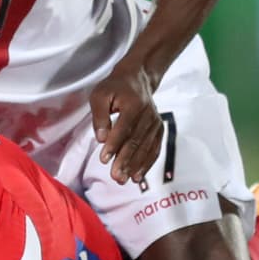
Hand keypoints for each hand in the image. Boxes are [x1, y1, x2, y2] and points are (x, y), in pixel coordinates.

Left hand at [88, 62, 163, 183]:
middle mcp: (148, 114)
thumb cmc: (115, 88)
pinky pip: (155, 149)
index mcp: (134, 104)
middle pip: (136, 141)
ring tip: (124, 180)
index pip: (124, 128)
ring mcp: (155, 123)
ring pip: (146, 148)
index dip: (114, 145)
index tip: (104, 159)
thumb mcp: (100, 95)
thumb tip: (101, 138)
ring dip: (135, 166)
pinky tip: (138, 176)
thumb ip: (99, 115)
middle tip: (115, 177)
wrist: (137, 79)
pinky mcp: (159, 129)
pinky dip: (147, 164)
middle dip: (125, 161)